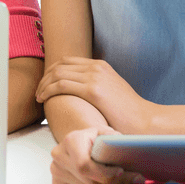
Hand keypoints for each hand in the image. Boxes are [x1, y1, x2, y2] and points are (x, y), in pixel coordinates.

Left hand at [35, 57, 153, 133]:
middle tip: (38, 91)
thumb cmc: (128, 114)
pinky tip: (43, 100)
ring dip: (43, 85)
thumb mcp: (112, 92)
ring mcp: (95, 76)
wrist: (146, 122)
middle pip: (60, 65)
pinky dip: (48, 91)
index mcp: (101, 66)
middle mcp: (97, 67)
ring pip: (57, 74)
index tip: (45, 84)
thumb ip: (96, 87)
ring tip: (38, 98)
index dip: (52, 71)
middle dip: (45, 77)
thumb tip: (79, 92)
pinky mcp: (93, 90)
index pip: (68, 61)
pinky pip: (61, 85)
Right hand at [50, 126, 143, 183]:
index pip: (84, 165)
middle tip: (132, 178)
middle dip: (112, 182)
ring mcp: (56, 170)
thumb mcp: (106, 134)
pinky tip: (100, 181)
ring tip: (117, 178)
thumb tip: (127, 149)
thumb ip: (116, 141)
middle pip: (89, 180)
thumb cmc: (96, 139)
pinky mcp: (57, 182)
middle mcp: (59, 155)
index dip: (104, 173)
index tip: (121, 171)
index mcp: (71, 140)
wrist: (80, 142)